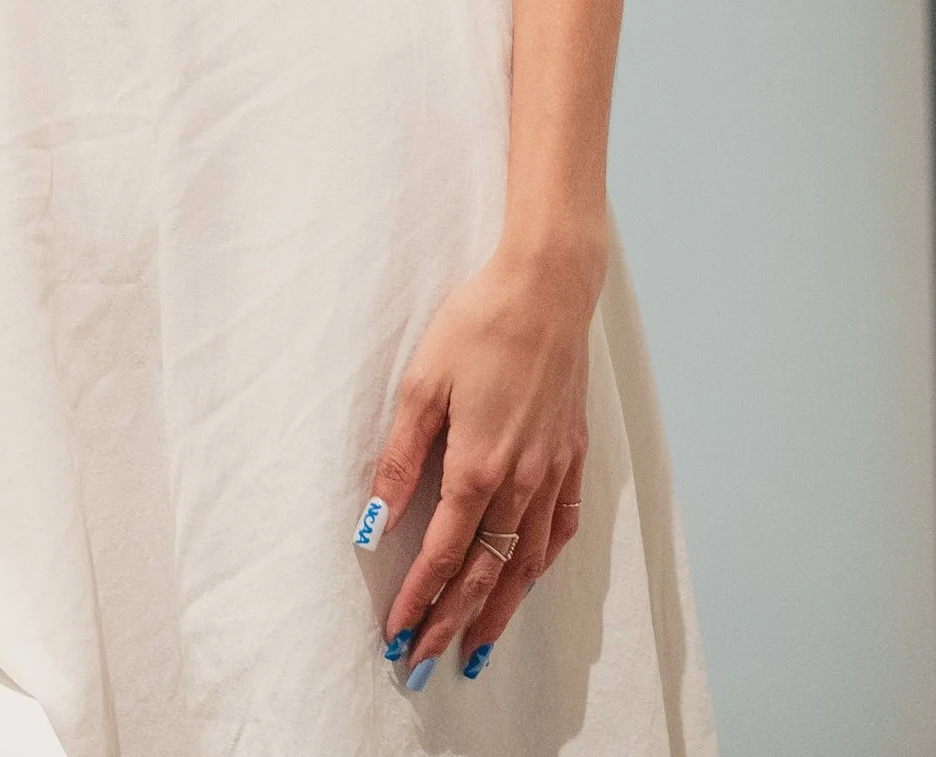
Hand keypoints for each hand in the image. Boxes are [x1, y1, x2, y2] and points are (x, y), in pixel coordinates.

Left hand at [364, 242, 596, 678]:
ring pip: (528, 562)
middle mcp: (521, 480)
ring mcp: (553, 471)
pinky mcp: (574, 455)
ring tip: (477, 645)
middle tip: (428, 661)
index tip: (398, 635)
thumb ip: (399, 458)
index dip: (420, 598)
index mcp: (478, 465)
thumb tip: (375, 521)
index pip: (445, 554)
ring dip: (501, 609)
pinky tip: (529, 578)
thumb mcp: (422, 383)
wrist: (546, 289)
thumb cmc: (477, 326)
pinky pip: (562, 527)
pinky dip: (543, 563)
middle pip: (487, 572)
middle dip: (454, 621)